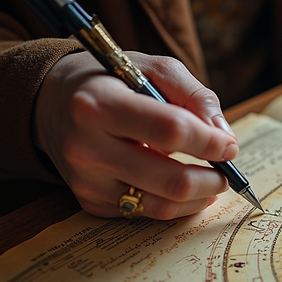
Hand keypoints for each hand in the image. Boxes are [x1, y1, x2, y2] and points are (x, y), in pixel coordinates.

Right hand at [34, 52, 238, 218]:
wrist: (52, 103)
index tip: (230, 146)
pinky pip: (144, 213)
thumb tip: (224, 136)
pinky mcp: (89, 201)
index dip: (210, 142)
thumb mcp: (152, 68)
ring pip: (160, 205)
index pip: (170, 131)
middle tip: (226, 173)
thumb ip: (194, 96)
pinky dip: (172, 204)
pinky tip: (179, 187)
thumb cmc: (111, 81)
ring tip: (211, 183)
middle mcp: (86, 147)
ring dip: (197, 198)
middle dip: (211, 180)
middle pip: (170, 179)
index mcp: (99, 105)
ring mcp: (85, 180)